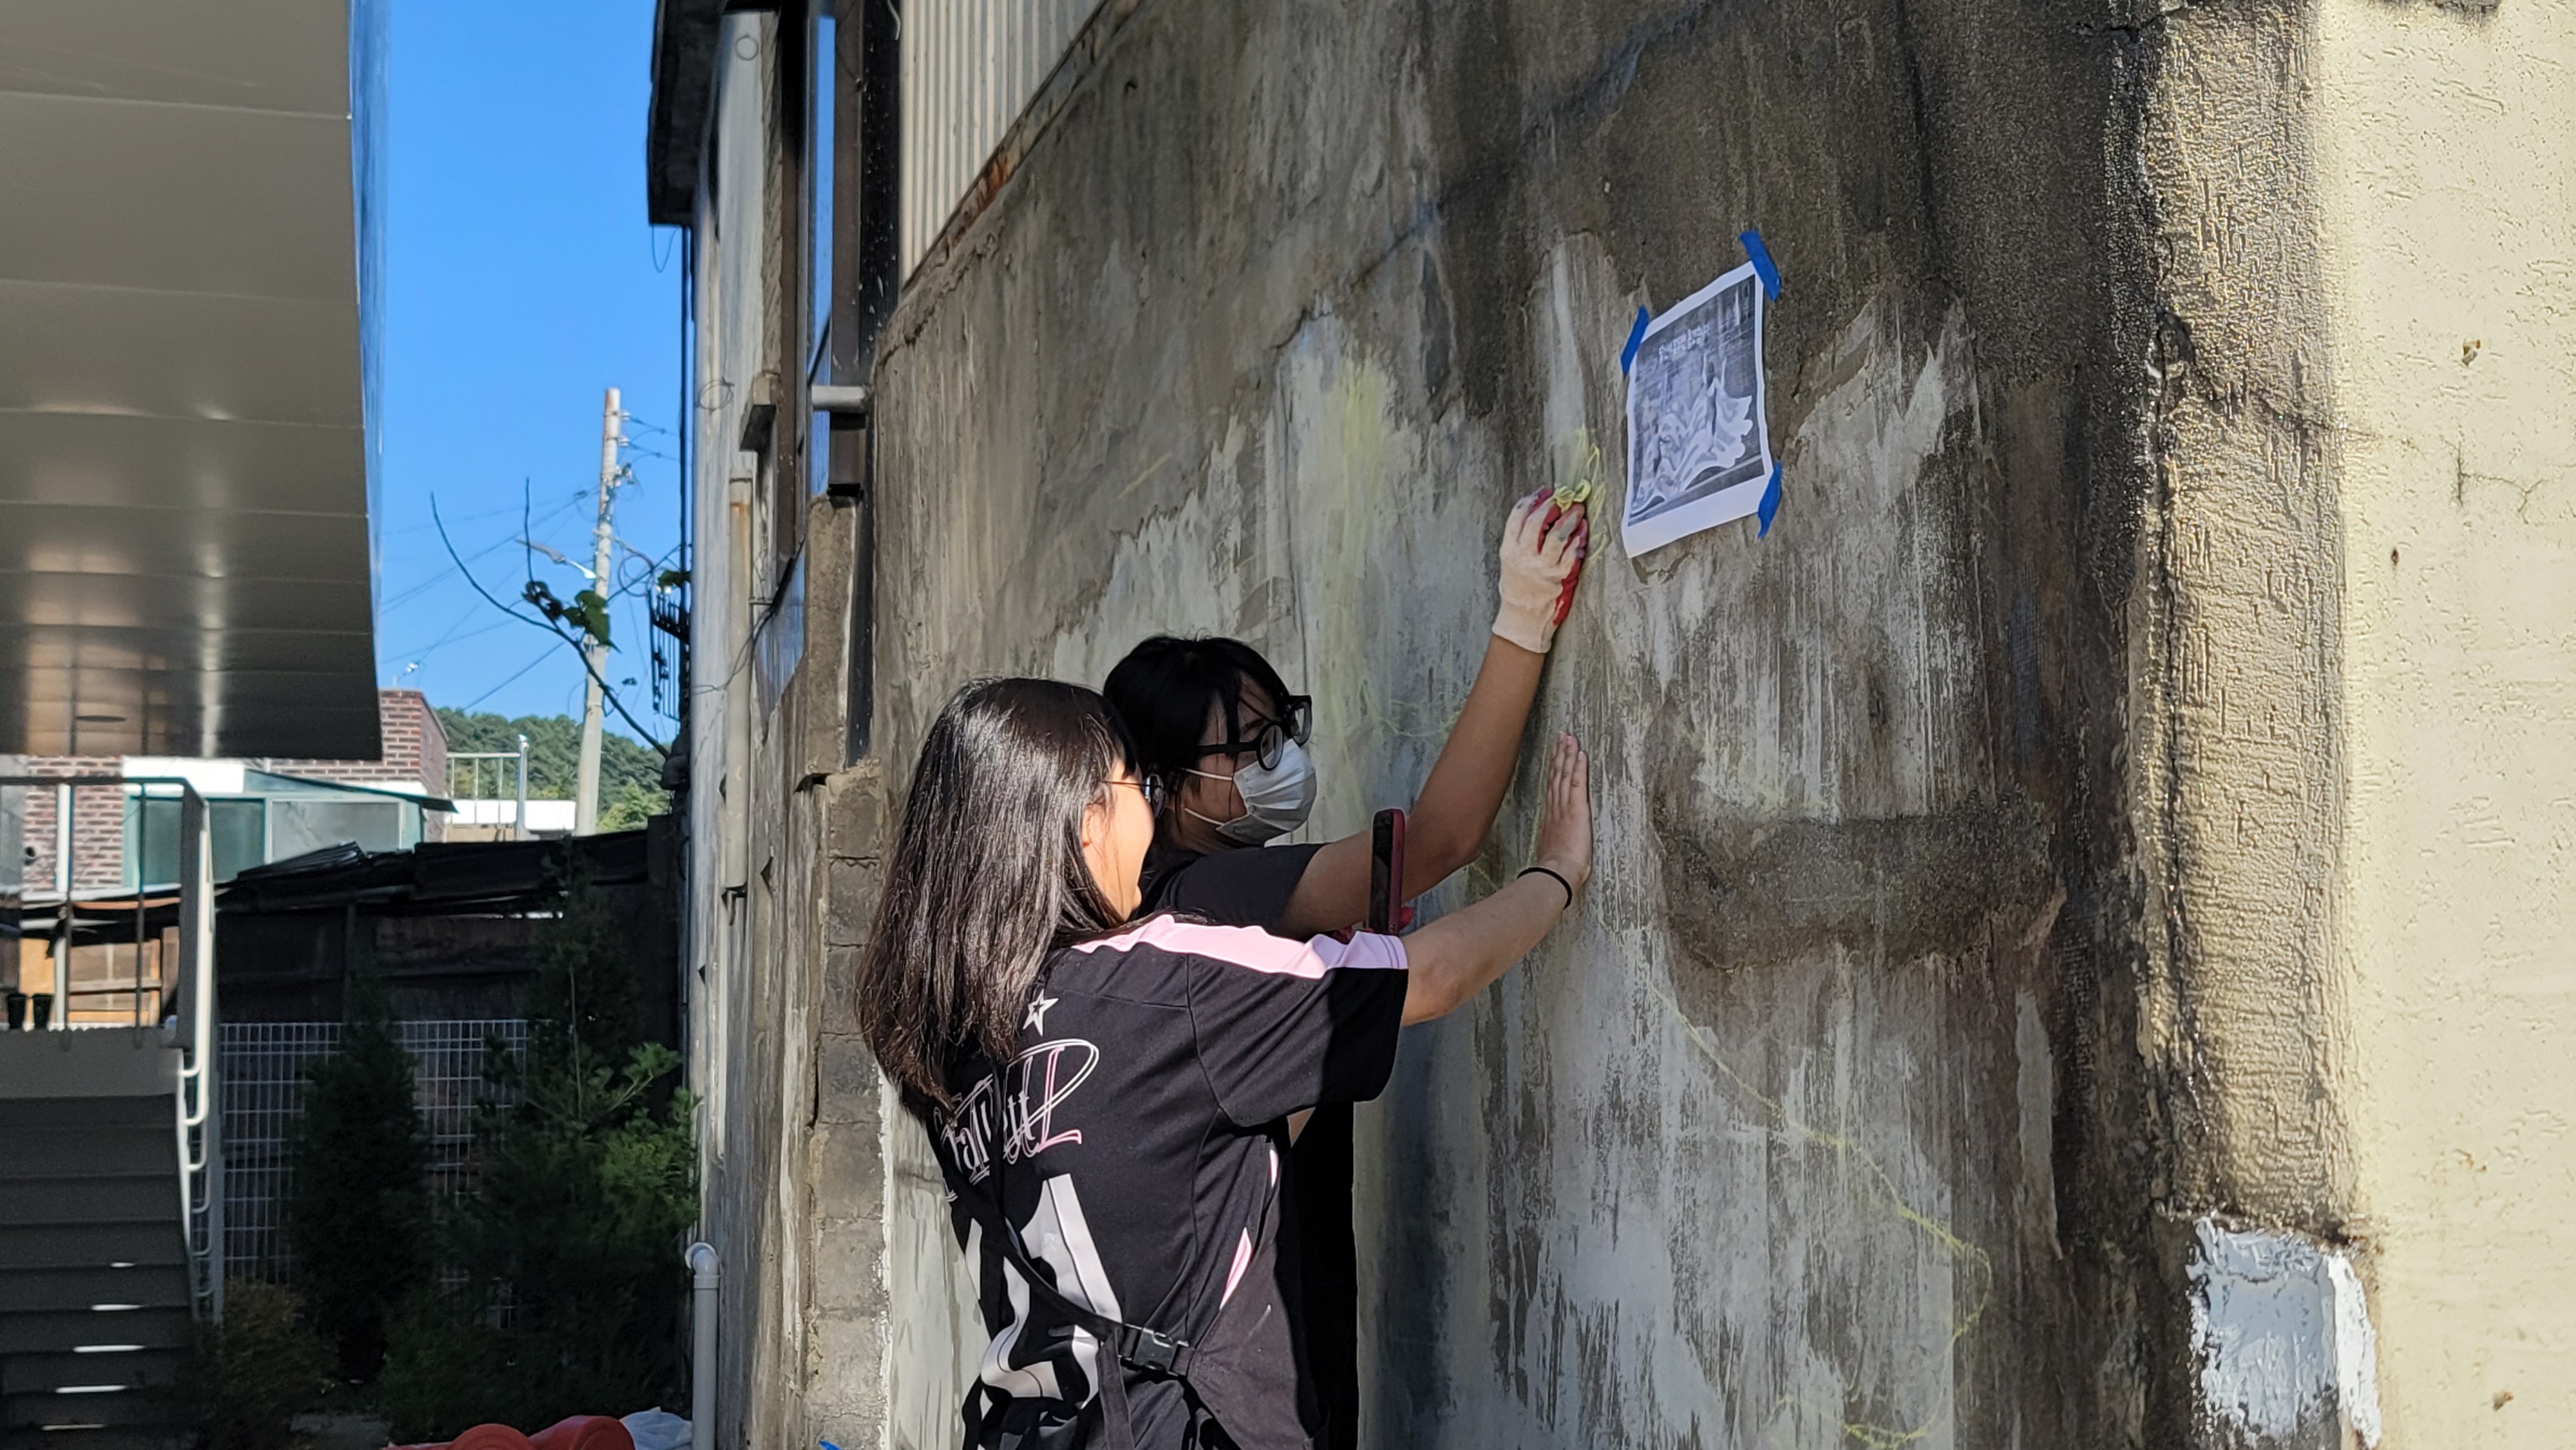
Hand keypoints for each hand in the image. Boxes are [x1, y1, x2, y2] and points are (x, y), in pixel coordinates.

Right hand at [1492, 491, 1587, 653]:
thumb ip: (1522, 541)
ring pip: (1557, 535)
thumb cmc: (1518, 590)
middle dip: (1552, 505)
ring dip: (1569, 519)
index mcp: (1509, 551)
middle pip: (1537, 521)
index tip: (1543, 493)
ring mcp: (1542, 567)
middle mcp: (1523, 557)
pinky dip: (1578, 539)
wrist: (1522, 620)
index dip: (1532, 500)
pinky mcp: (1558, 577)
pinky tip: (1582, 531)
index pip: (1517, 517)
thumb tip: (1542, 515)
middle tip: (1563, 498)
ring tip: (1577, 510)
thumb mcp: (1511, 562)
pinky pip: (1571, 553)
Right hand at [1529, 732, 1591, 893]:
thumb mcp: (1551, 853)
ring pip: (1565, 775)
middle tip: (1562, 736)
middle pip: (1556, 775)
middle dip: (1559, 754)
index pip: (1552, 787)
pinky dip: (1578, 767)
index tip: (1555, 755)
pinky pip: (1576, 783)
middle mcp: (1556, 808)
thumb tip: (1551, 849)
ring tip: (1570, 737)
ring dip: (1567, 755)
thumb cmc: (1555, 868)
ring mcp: (1565, 807)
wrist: (1556, 872)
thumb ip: (1551, 845)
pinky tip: (1580, 753)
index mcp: (1551, 817)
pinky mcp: (1577, 809)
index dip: (1553, 770)